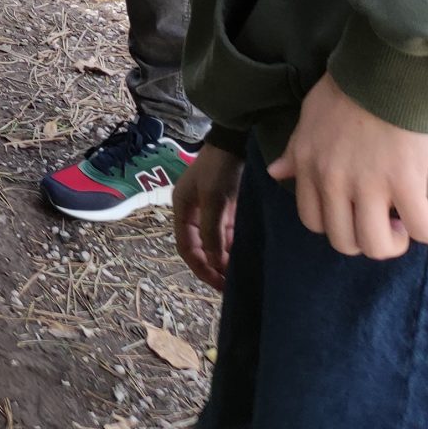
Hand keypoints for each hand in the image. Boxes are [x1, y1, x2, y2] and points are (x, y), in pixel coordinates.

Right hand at [172, 143, 241, 291]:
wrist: (235, 143)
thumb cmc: (218, 170)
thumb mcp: (213, 200)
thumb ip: (211, 231)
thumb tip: (215, 262)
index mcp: (182, 210)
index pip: (186, 247)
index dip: (200, 267)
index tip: (217, 283)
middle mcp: (193, 213)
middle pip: (199, 248)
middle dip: (212, 267)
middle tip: (229, 285)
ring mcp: (209, 211)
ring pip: (215, 243)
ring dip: (224, 259)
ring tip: (238, 275)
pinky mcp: (225, 209)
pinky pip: (227, 234)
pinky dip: (233, 247)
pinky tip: (244, 257)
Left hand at [266, 73, 427, 260]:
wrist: (383, 71)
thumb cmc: (346, 90)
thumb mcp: (308, 119)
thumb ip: (294, 151)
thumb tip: (276, 172)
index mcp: (309, 168)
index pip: (312, 220)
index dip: (336, 225)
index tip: (355, 214)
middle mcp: (334, 183)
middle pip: (345, 241)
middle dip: (365, 240)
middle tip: (384, 223)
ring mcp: (369, 185)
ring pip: (377, 245)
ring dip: (395, 244)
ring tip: (407, 225)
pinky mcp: (406, 182)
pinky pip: (421, 228)